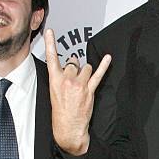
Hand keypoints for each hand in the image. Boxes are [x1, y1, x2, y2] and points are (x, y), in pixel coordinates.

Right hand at [44, 29, 110, 154]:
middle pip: (73, 62)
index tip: (50, 31)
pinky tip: (108, 57)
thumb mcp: (54, 92)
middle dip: (74, 66)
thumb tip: (71, 64)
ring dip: (85, 72)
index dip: (50, 43)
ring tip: (82, 83)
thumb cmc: (61, 110)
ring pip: (85, 67)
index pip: (51, 58)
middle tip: (74, 77)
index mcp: (55, 80)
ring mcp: (79, 84)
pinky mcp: (89, 89)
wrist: (68, 127)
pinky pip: (98, 74)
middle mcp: (67, 80)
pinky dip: (104, 65)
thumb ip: (61, 76)